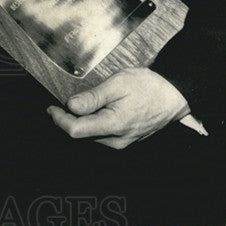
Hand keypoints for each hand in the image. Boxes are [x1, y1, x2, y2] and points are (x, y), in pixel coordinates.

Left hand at [47, 67, 190, 149]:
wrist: (174, 95)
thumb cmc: (148, 86)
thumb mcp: (118, 84)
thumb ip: (93, 97)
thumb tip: (71, 106)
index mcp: (113, 125)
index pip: (75, 130)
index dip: (59, 119)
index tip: (51, 107)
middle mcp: (117, 140)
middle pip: (82, 133)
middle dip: (69, 119)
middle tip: (63, 100)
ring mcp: (122, 141)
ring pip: (91, 134)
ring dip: (81, 120)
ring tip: (82, 102)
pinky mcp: (126, 139)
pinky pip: (102, 133)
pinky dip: (93, 122)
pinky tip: (96, 109)